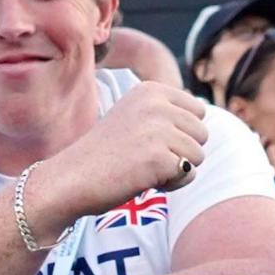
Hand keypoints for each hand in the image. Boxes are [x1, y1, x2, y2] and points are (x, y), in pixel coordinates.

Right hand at [28, 81, 210, 224]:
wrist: (71, 179)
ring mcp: (158, 129)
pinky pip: (188, 174)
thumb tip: (203, 109)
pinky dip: (172, 184)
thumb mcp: (134, 117)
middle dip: (181, 152)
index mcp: (150, 90)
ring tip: (144, 168)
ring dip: (177, 169)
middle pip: (202, 133)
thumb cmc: (103, 155)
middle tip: (146, 158)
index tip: (150, 141)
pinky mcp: (159, 157)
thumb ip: (165, 111)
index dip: (181, 133)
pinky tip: (145, 180)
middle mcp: (156, 104)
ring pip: (198, 155)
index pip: (198, 110)